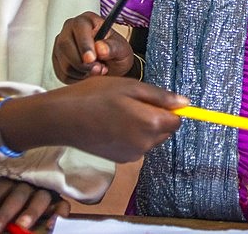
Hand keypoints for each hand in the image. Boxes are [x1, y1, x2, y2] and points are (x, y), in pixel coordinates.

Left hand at [0, 178, 67, 233]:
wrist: (35, 199)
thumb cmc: (6, 200)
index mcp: (9, 180)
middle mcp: (27, 183)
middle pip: (17, 195)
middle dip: (3, 214)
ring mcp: (44, 191)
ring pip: (40, 198)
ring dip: (30, 212)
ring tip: (21, 225)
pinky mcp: (58, 201)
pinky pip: (62, 205)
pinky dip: (58, 213)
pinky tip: (51, 224)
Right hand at [33, 76, 187, 163]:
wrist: (62, 119)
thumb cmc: (94, 97)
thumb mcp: (130, 86)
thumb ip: (160, 97)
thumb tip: (185, 103)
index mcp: (151, 124)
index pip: (177, 120)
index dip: (168, 107)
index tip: (151, 98)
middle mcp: (145, 144)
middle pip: (164, 130)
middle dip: (155, 116)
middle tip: (130, 101)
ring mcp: (132, 154)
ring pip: (150, 138)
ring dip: (142, 125)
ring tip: (118, 111)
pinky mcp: (120, 160)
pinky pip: (136, 145)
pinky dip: (130, 135)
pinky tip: (111, 124)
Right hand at [52, 12, 135, 82]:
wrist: (111, 65)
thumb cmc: (115, 52)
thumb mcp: (122, 49)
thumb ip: (113, 47)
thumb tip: (100, 48)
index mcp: (86, 20)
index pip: (79, 28)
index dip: (84, 44)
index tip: (92, 59)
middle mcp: (69, 29)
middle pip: (66, 46)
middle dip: (83, 63)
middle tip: (100, 69)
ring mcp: (60, 45)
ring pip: (64, 63)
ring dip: (82, 72)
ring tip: (97, 69)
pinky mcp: (57, 60)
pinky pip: (62, 74)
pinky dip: (77, 79)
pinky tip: (88, 73)